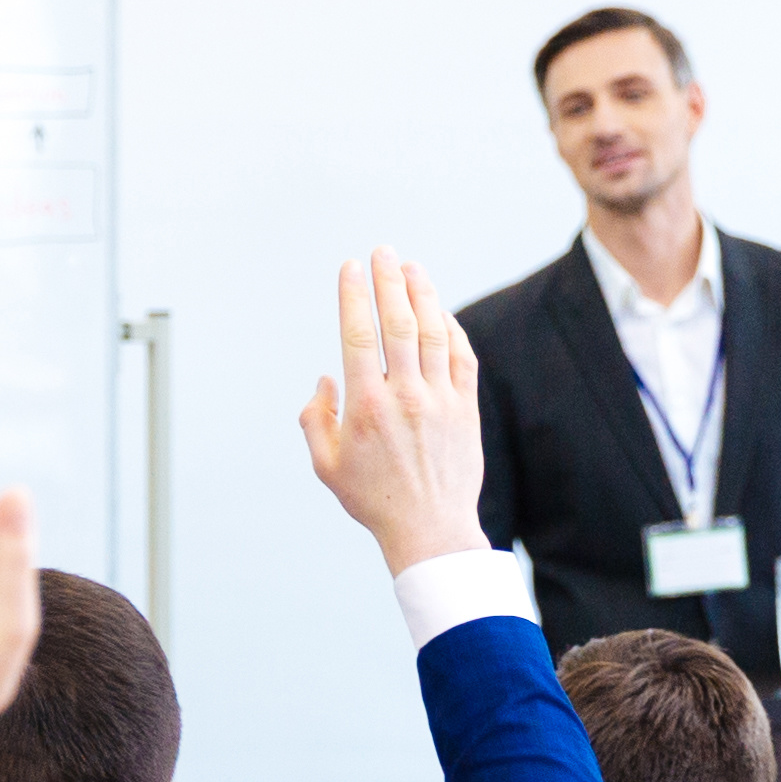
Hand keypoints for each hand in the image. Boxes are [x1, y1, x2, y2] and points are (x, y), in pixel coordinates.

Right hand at [298, 251, 486, 571]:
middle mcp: (404, 397)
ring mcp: (440, 401)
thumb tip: (325, 379)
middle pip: (397, 323)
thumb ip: (315, 420)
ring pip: (433, 333)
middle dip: (388, 280)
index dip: (353, 295)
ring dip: (422, 294)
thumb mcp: (326, 466)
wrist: (430, 529)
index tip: (350, 267)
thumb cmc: (373, 499)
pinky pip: (461, 357)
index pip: (358, 335)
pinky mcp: (465, 409)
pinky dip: (451, 329)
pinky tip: (440, 311)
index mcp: (365, 407)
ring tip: (412, 268)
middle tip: (382, 251)